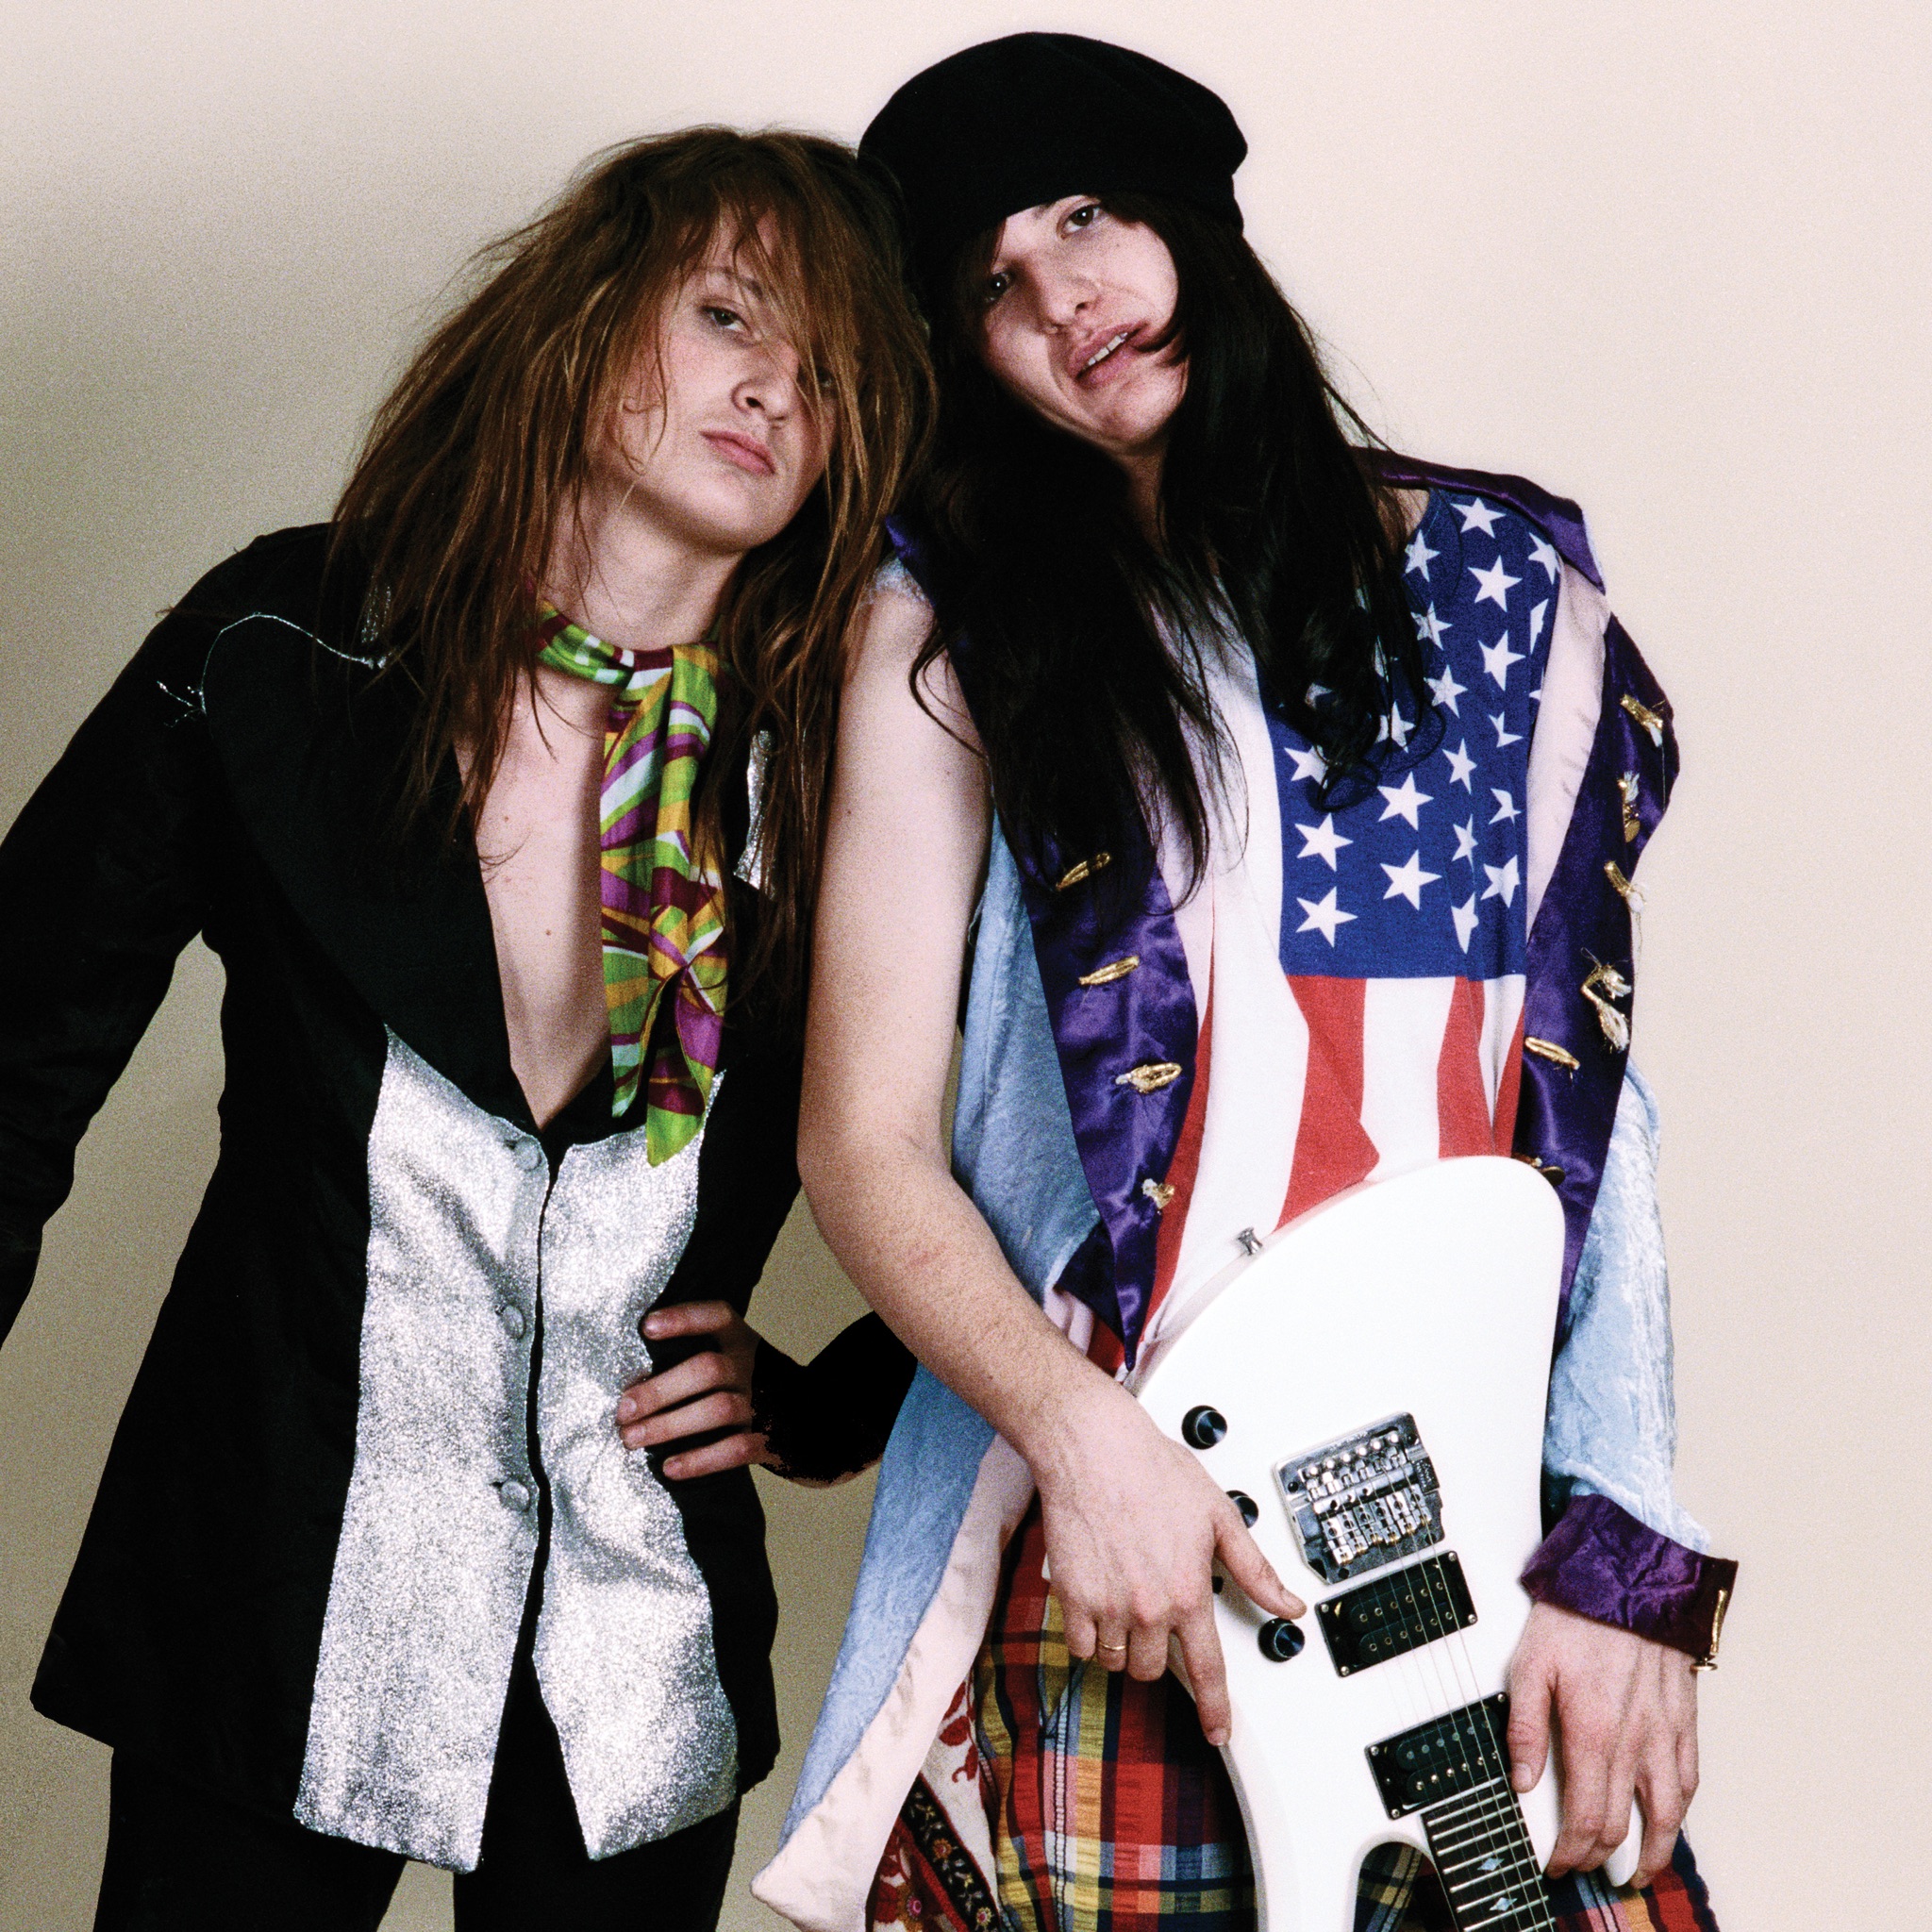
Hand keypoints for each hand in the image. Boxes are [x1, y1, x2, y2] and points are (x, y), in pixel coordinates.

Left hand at [614, 1301, 769, 1480]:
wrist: (819, 1422)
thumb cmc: (758, 1388)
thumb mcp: (739, 1360)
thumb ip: (698, 1362)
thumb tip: (633, 1386)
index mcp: (743, 1341)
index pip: (717, 1317)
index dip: (683, 1318)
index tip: (647, 1327)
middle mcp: (755, 1368)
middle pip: (708, 1369)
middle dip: (660, 1389)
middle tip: (623, 1410)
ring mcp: (766, 1405)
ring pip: (717, 1409)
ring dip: (669, 1425)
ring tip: (632, 1439)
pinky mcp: (772, 1441)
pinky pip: (735, 1450)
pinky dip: (700, 1460)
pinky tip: (669, 1468)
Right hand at [1031, 1378, 1303, 1747]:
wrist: (1093, 1448)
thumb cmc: (1152, 1470)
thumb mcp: (1219, 1516)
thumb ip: (1255, 1569)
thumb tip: (1288, 1604)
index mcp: (1188, 1591)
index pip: (1206, 1669)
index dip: (1215, 1709)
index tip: (1218, 1732)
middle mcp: (1148, 1607)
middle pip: (1153, 1670)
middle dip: (1157, 1652)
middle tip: (1155, 1615)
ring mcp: (1106, 1605)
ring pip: (1116, 1660)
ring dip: (1122, 1643)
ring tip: (1125, 1600)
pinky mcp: (1070, 1596)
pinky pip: (1080, 1645)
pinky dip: (1088, 1634)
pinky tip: (1097, 1602)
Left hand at [1506, 1601, 1698, 1884]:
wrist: (1629, 1577)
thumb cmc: (1576, 1616)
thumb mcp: (1530, 1664)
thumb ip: (1526, 1727)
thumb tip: (1523, 1781)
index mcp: (1594, 1732)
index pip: (1587, 1818)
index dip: (1571, 1851)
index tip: (1556, 1863)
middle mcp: (1636, 1742)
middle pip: (1623, 1825)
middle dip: (1600, 1857)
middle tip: (1583, 1867)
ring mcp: (1666, 1734)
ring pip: (1668, 1815)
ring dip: (1652, 1852)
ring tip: (1635, 1872)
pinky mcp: (1685, 1720)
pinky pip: (1690, 1780)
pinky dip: (1680, 1812)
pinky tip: (1670, 1820)